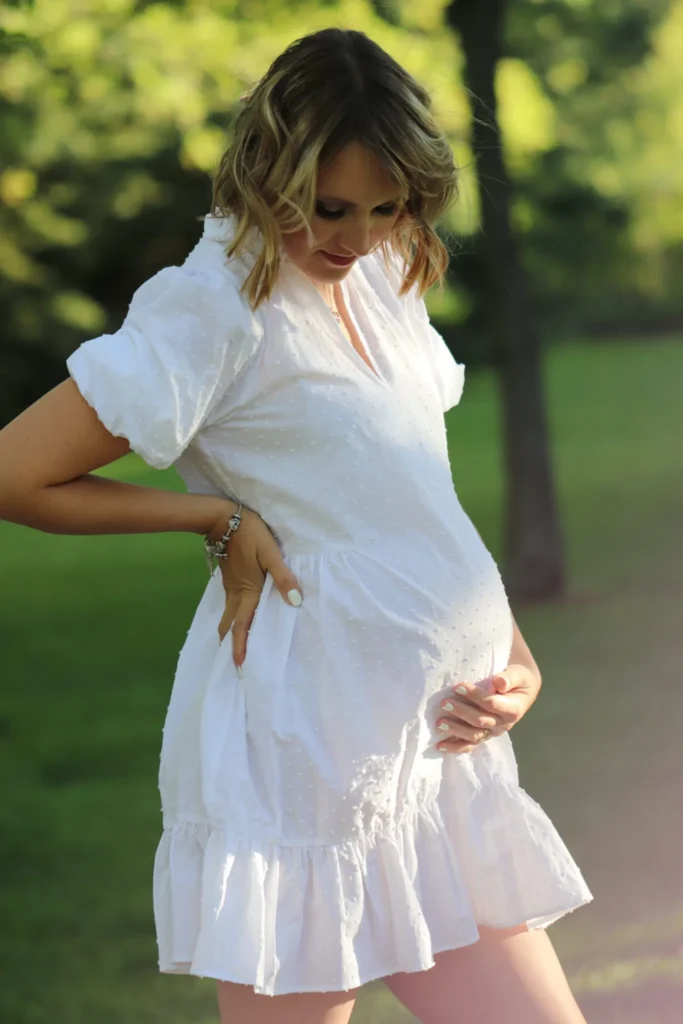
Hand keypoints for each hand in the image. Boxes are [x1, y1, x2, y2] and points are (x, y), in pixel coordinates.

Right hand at [206, 503, 302, 669]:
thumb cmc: (249, 535)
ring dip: (232, 633)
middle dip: (231, 645)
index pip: (242, 625)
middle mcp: (235, 594)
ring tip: (237, 646)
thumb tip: (295, 602)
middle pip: (230, 625)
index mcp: (247, 591)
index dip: (241, 645)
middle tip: (235, 664)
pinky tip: (241, 618)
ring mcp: (230, 587)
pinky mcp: (230, 580)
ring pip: (228, 616)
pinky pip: (230, 606)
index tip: (240, 665)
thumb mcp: (270, 553)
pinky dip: (233, 618)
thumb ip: (283, 577)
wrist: (222, 519)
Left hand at [434, 663, 540, 754]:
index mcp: (513, 709)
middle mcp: (503, 724)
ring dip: (455, 729)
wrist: (520, 691)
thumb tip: (499, 683)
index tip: (457, 686)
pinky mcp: (484, 736)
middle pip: (480, 720)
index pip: (491, 704)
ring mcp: (493, 732)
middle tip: (444, 702)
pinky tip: (440, 746)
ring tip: (439, 722)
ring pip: (473, 735)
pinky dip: (455, 747)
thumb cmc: (518, 679)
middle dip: (461, 711)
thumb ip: (510, 678)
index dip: (474, 696)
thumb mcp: (519, 674)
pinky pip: (469, 745)